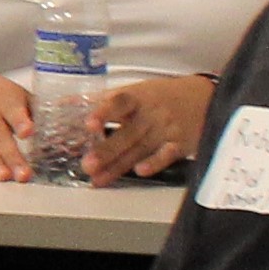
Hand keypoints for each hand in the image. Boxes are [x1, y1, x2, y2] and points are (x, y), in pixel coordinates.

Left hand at [89, 74, 215, 183]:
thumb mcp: (133, 91)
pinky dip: (155, 163)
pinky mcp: (180, 144)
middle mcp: (151, 114)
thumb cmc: (161, 95)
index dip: (103, 113)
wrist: (205, 97)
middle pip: (127, 133)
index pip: (119, 103)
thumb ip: (100, 100)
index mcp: (137, 98)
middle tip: (86, 165)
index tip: (89, 124)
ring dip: (119, 165)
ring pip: (141, 148)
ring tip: (98, 178)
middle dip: (106, 151)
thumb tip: (63, 103)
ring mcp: (166, 130)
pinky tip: (140, 172)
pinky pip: (167, 154)